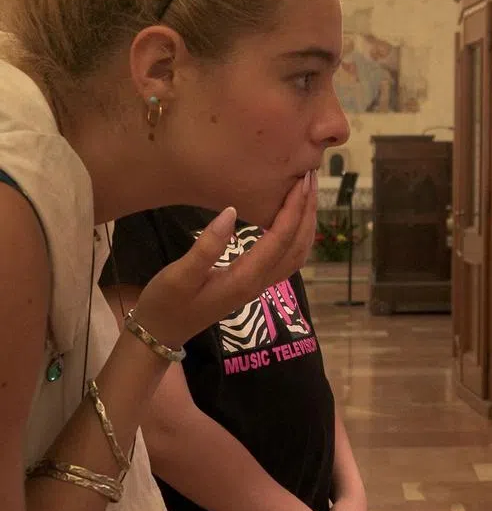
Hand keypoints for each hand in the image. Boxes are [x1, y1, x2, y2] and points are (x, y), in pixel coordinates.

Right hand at [132, 171, 317, 346]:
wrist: (162, 333)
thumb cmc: (165, 303)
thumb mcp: (179, 275)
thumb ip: (206, 246)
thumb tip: (231, 212)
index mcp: (245, 278)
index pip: (281, 239)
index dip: (293, 209)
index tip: (300, 181)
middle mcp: (260, 283)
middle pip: (297, 245)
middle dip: (307, 211)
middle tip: (311, 178)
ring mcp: (259, 285)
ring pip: (297, 253)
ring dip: (306, 223)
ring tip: (308, 194)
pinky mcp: (254, 283)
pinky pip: (287, 258)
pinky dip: (297, 236)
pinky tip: (294, 220)